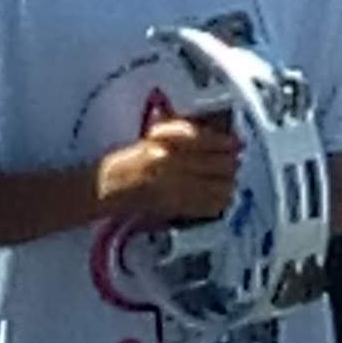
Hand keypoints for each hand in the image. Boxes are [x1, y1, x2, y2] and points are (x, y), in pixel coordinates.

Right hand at [98, 107, 242, 224]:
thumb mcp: (150, 140)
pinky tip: (221, 197)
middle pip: (214, 163)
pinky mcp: (174, 207)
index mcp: (162, 142)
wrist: (104, 189)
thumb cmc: (123, 162)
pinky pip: (206, 206)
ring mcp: (173, 187)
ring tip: (230, 179)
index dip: (224, 141)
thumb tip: (212, 135)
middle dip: (230, 162)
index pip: (202, 138)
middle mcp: (170, 163)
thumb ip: (178, 136)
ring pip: (215, 186)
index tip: (237, 142)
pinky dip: (218, 201)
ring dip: (227, 182)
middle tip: (237, 161)